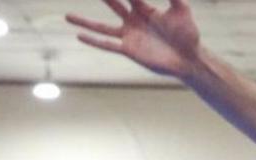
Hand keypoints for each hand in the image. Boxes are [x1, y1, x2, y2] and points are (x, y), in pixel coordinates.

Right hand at [67, 0, 200, 77]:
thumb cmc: (188, 35)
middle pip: (112, 4)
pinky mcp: (129, 50)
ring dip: (85, 22)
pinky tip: (79, 35)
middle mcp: (133, 20)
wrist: (188, 59)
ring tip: (67, 16)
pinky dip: (94, 41)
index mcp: (144, 8)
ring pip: (102, 27)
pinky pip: (108, 44)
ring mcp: (129, 35)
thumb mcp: (182, 10)